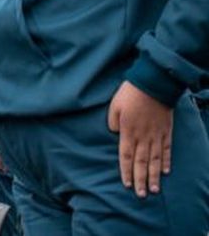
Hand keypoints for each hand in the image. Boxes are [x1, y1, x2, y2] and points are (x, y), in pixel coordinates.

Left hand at [108, 81, 172, 197]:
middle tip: (142, 194)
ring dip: (154, 175)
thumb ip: (113, 123)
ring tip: (154, 189)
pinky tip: (165, 171)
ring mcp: (156, 135)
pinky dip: (165, 161)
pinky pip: (166, 149)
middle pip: (141, 162)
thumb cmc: (130, 94)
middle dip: (141, 179)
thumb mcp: (114, 107)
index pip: (126, 156)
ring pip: (155, 160)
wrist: (153, 84)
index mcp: (128, 132)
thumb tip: (116, 134)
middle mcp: (143, 137)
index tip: (127, 184)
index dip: (126, 171)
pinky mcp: (166, 131)